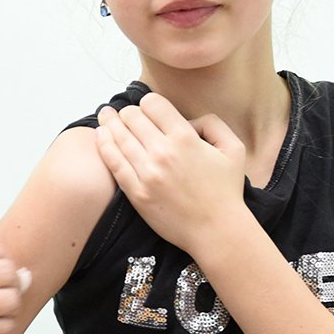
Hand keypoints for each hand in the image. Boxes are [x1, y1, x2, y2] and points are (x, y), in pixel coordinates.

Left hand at [94, 93, 249, 253]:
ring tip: (104, 116)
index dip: (148, 103)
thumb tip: (187, 120)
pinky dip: (104, 145)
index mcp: (185, 138)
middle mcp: (163, 153)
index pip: (153, 104)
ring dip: (109, 123)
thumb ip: (212, 124)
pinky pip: (113, 163)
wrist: (216, 230)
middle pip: (132, 118)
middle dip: (128, 112)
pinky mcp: (136, 192)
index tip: (147, 108)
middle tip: (123, 113)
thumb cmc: (225, 191)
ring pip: (118, 137)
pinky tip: (100, 135)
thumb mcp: (233, 148)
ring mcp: (147, 173)